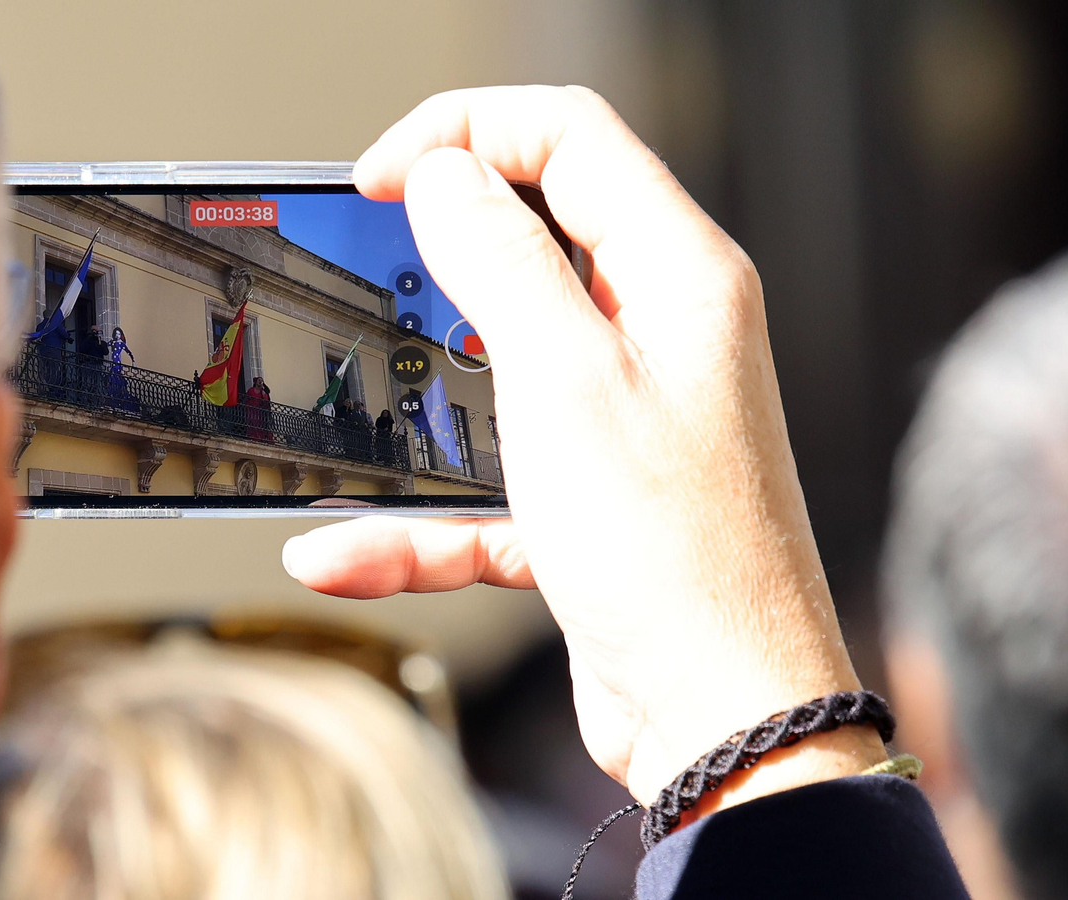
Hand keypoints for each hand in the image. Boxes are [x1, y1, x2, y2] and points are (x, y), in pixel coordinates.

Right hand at [282, 86, 883, 812]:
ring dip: (415, 400)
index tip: (379, 176)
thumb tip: (446, 175)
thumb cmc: (676, 560)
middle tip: (362, 268)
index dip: (465, 133)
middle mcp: (657, 336)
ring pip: (493, 369)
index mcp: (675, 277)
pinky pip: (484, 486)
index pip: (569, 138)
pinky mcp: (587, 501)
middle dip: (434, 255)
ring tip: (353, 410)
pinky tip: (344, 550)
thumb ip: (500, 261)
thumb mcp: (564, 383)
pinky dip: (417, 520)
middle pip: (530, 241)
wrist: (723, 722)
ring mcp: (622, 420)